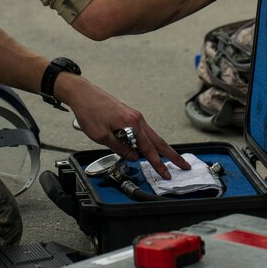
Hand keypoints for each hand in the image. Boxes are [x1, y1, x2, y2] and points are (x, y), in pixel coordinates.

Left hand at [55, 75, 190, 179]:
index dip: (158, 163)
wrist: (83, 93)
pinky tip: (149, 148)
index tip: (167, 173)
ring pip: (152, 135)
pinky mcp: (129, 115)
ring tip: (172, 158)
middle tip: (184, 165)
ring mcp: (134, 115)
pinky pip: (144, 131)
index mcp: (132, 123)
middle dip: (172, 155)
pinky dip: (150, 141)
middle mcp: (137, 118)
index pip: (149, 149)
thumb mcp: (102, 136)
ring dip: (162, 148)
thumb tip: (133, 157)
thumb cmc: (89, 111)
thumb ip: (120, 148)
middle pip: (158, 141)